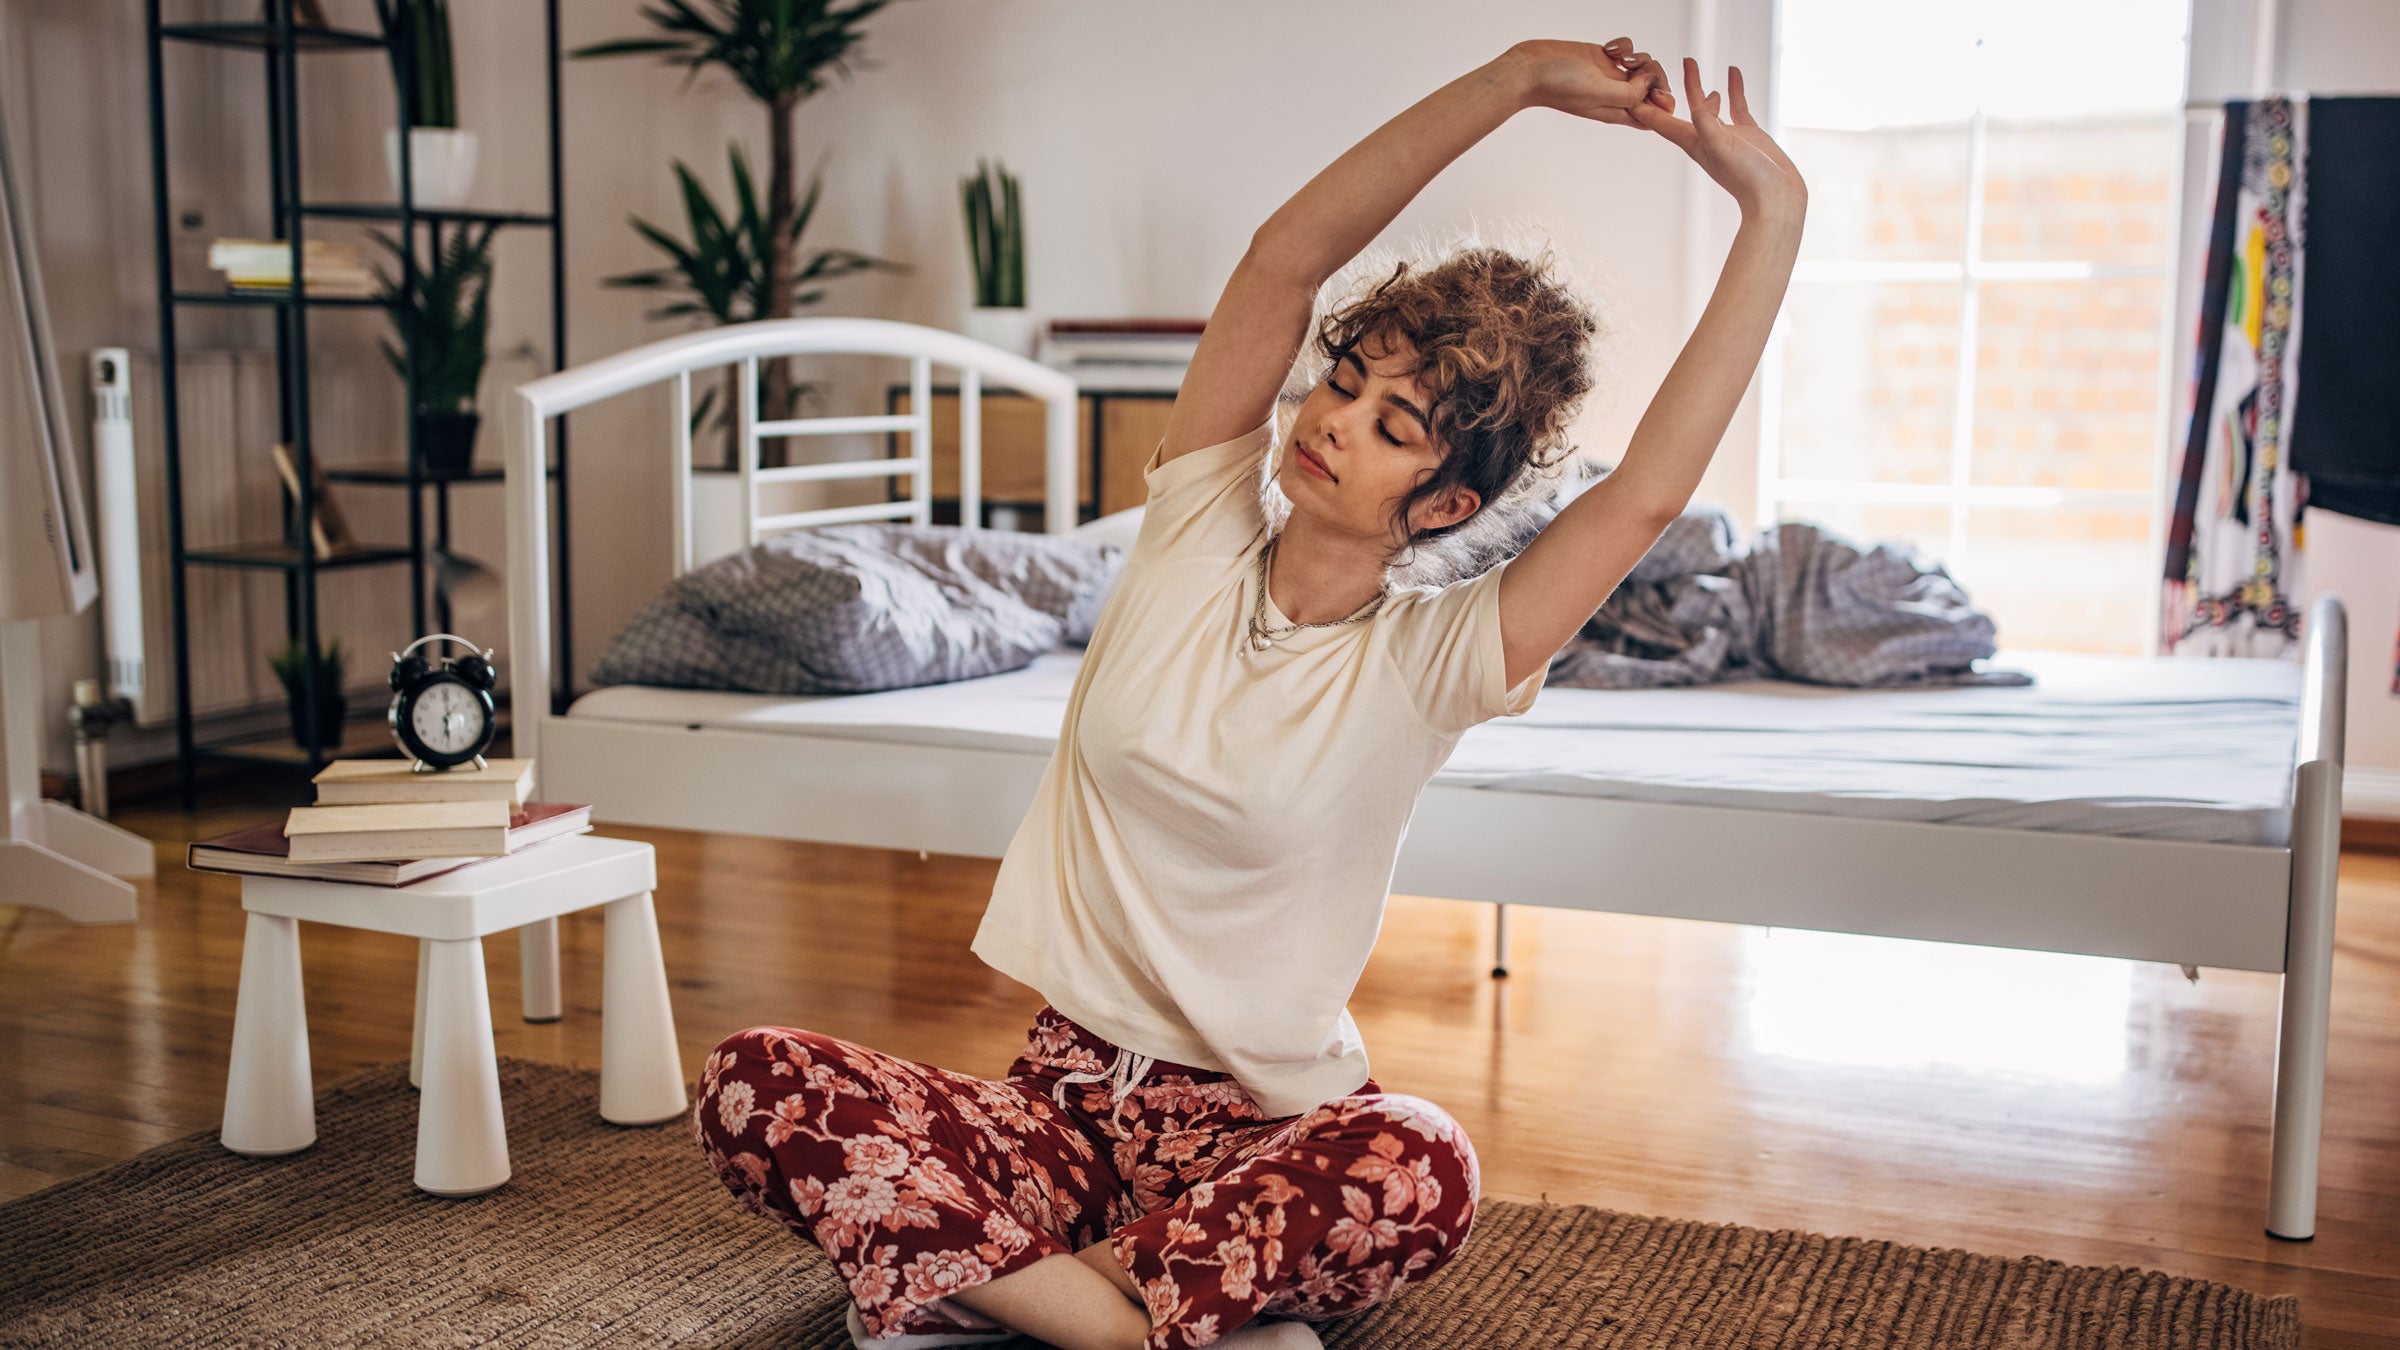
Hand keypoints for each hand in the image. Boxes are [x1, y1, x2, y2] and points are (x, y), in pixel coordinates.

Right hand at [1508, 37, 1674, 126]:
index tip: (1655, 89)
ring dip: (1639, 58)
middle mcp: (1616, 95)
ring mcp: (1609, 76)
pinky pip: (1626, 51)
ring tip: (1619, 59)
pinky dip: (1624, 47)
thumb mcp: (1600, 93)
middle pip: (1653, 88)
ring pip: (1643, 67)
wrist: (1531, 69)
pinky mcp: (1601, 58)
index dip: (1662, 103)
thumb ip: (1631, 93)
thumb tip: (1653, 84)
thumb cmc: (1559, 86)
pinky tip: (1609, 49)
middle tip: (1635, 69)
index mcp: (1617, 111)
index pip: (1652, 116)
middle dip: (1653, 74)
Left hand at [1632, 59, 1805, 223]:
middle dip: (1666, 87)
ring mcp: (1726, 134)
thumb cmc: (1746, 177)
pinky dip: (1732, 88)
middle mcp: (1705, 137)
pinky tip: (1732, 72)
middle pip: (1679, 107)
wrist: (1775, 196)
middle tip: (1655, 66)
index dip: (1643, 107)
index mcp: (1693, 142)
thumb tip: (1699, 102)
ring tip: (1690, 64)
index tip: (1627, 91)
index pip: (1661, 122)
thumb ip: (1707, 123)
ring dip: (1697, 85)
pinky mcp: (1746, 132)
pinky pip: (1735, 104)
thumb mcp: (1722, 146)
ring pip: (1706, 103)